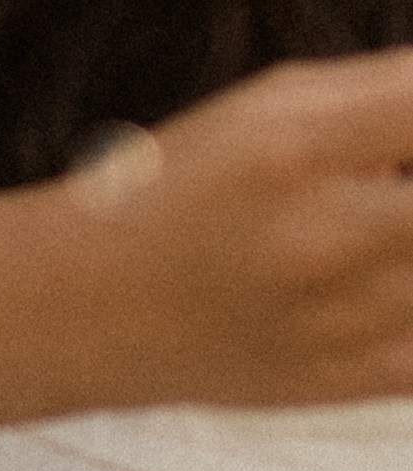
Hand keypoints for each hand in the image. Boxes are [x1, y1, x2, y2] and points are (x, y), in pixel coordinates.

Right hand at [96, 52, 412, 406]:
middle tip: (398, 178)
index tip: (411, 127)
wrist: (90, 310)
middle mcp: (326, 237)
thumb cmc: (180, 186)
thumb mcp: (262, 107)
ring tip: (387, 219)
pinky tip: (393, 272)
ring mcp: (347, 322)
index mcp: (294, 151)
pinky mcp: (357, 383)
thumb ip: (383, 88)